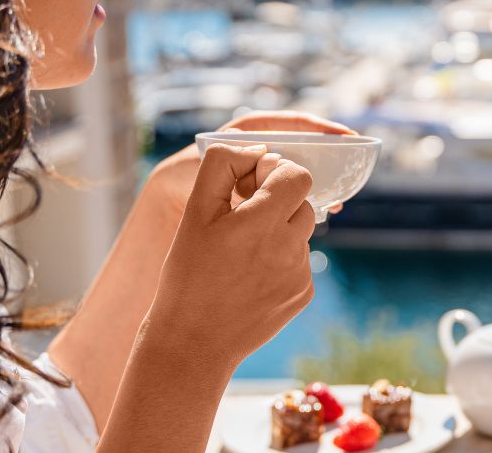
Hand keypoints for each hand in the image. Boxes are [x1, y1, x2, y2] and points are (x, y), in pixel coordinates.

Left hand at [145, 110, 354, 218]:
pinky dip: (306, 200)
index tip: (346, 136)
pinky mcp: (267, 192)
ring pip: (301, 172)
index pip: (295, 123)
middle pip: (305, 147)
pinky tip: (319, 213)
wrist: (172, 196)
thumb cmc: (188, 174)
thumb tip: (269, 159)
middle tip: (351, 166)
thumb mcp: (212, 161)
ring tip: (336, 200)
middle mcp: (264, 147)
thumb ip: (235, 156)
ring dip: (321, 182)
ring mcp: (267, 170)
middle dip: (329, 156)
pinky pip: (292, 192)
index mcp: (253, 131)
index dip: (322, 128)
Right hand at [150, 143, 316, 364]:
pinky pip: (300, 261)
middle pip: (302, 201)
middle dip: (276, 201)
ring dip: (277, 231)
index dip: (273, 173)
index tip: (247, 188)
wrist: (192, 342)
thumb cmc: (188, 274)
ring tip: (240, 253)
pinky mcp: (303, 294)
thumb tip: (256, 149)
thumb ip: (222, 166)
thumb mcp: (194, 212)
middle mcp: (290, 247)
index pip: (297, 175)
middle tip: (242, 217)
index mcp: (263, 222)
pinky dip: (279, 260)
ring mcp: (301, 273)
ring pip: (301, 231)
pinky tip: (248, 277)